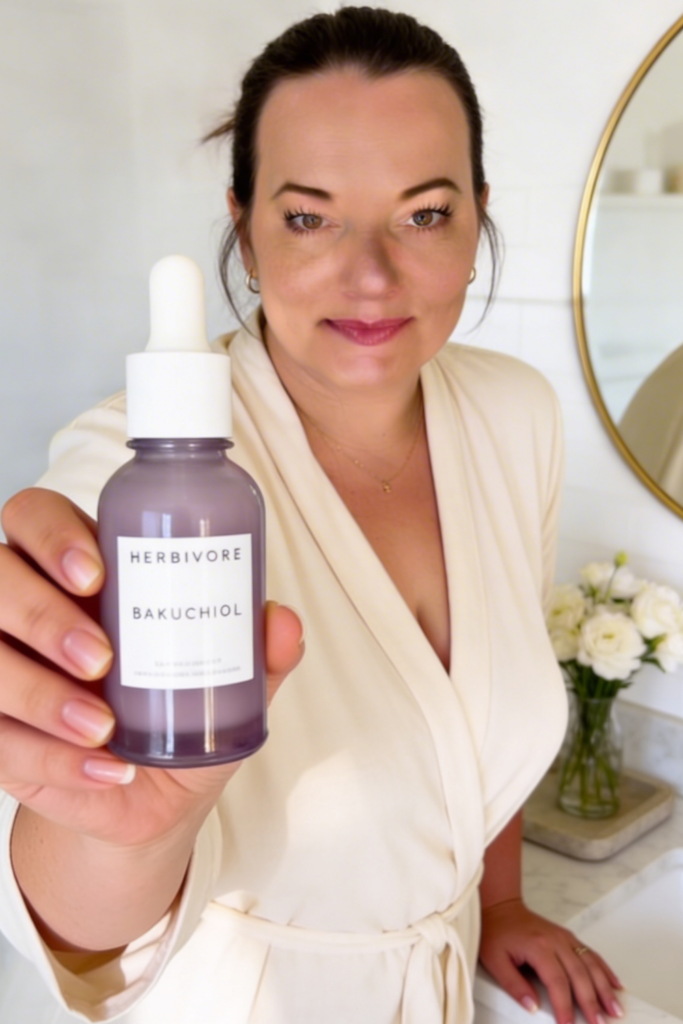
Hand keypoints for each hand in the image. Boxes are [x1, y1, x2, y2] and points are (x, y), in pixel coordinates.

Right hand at [0, 487, 303, 949]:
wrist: (145, 795)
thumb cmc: (179, 715)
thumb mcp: (220, 683)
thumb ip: (253, 654)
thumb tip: (282, 622)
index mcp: (77, 569)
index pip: (37, 517)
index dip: (52, 534)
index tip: (96, 575)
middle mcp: (26, 607)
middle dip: (42, 614)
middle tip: (100, 657)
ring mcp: (1, 664)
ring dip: (38, 691)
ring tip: (101, 727)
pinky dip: (45, 757)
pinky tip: (101, 770)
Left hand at [479, 898, 623, 1023]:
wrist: (501, 906)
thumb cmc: (497, 932)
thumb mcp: (495, 960)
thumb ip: (513, 985)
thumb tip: (532, 1007)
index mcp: (538, 947)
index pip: (557, 982)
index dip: (564, 1006)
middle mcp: (556, 941)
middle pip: (580, 975)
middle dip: (592, 1002)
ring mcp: (565, 938)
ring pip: (591, 964)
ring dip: (605, 988)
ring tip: (615, 1010)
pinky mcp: (569, 937)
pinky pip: (591, 954)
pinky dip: (605, 970)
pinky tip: (615, 984)